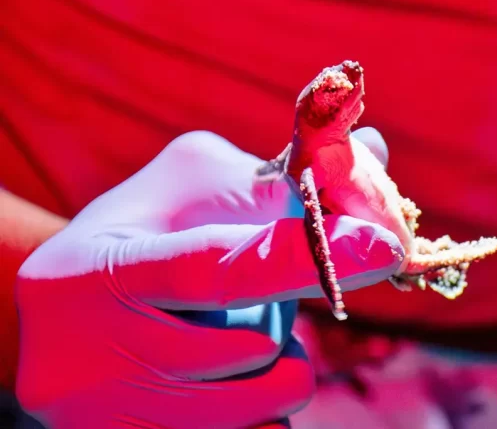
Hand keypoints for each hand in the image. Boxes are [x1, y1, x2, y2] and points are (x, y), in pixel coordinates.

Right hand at [14, 130, 401, 428]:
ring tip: (245, 344)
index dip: (305, 259)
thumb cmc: (141, 236)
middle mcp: (94, 350)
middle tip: (281, 309)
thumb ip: (278, 174)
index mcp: (105, 268)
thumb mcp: (193, 187)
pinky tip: (229, 386)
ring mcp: (109, 412)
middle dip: (286, 328)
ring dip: (278, 372)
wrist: (56, 320)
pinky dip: (261, 413)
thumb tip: (375, 151)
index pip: (218, 269)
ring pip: (255, 406)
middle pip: (246, 351)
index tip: (384, 245)